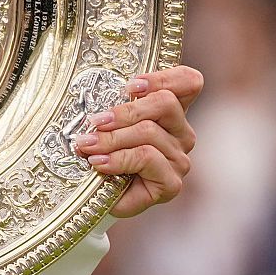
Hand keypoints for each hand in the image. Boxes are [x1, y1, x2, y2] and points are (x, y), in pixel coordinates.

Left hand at [74, 65, 203, 217]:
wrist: (98, 197)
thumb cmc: (103, 154)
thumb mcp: (106, 124)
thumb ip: (112, 107)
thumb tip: (98, 100)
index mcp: (170, 112)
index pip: (188, 82)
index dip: (163, 78)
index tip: (130, 86)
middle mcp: (181, 133)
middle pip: (165, 103)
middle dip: (125, 110)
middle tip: (95, 122)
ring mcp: (179, 159)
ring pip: (149, 131)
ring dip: (112, 138)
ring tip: (87, 146)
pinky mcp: (171, 183)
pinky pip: (146, 157)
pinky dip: (118, 158)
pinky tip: (99, 163)